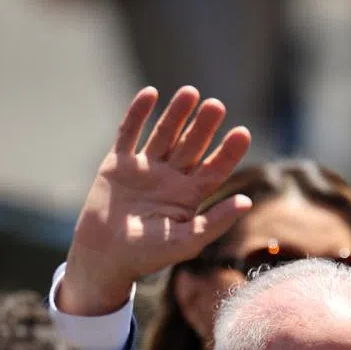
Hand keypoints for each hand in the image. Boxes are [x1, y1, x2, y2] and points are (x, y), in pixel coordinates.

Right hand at [57, 87, 251, 315]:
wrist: (104, 257)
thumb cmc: (147, 255)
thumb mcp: (186, 242)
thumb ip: (215, 221)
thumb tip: (246, 202)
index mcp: (189, 196)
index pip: (214, 168)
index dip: (229, 151)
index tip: (242, 132)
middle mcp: (170, 178)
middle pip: (191, 146)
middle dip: (203, 126)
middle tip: (216, 106)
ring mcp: (144, 168)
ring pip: (164, 134)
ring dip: (176, 114)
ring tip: (191, 92)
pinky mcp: (118, 164)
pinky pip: (129, 133)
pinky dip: (138, 114)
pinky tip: (150, 94)